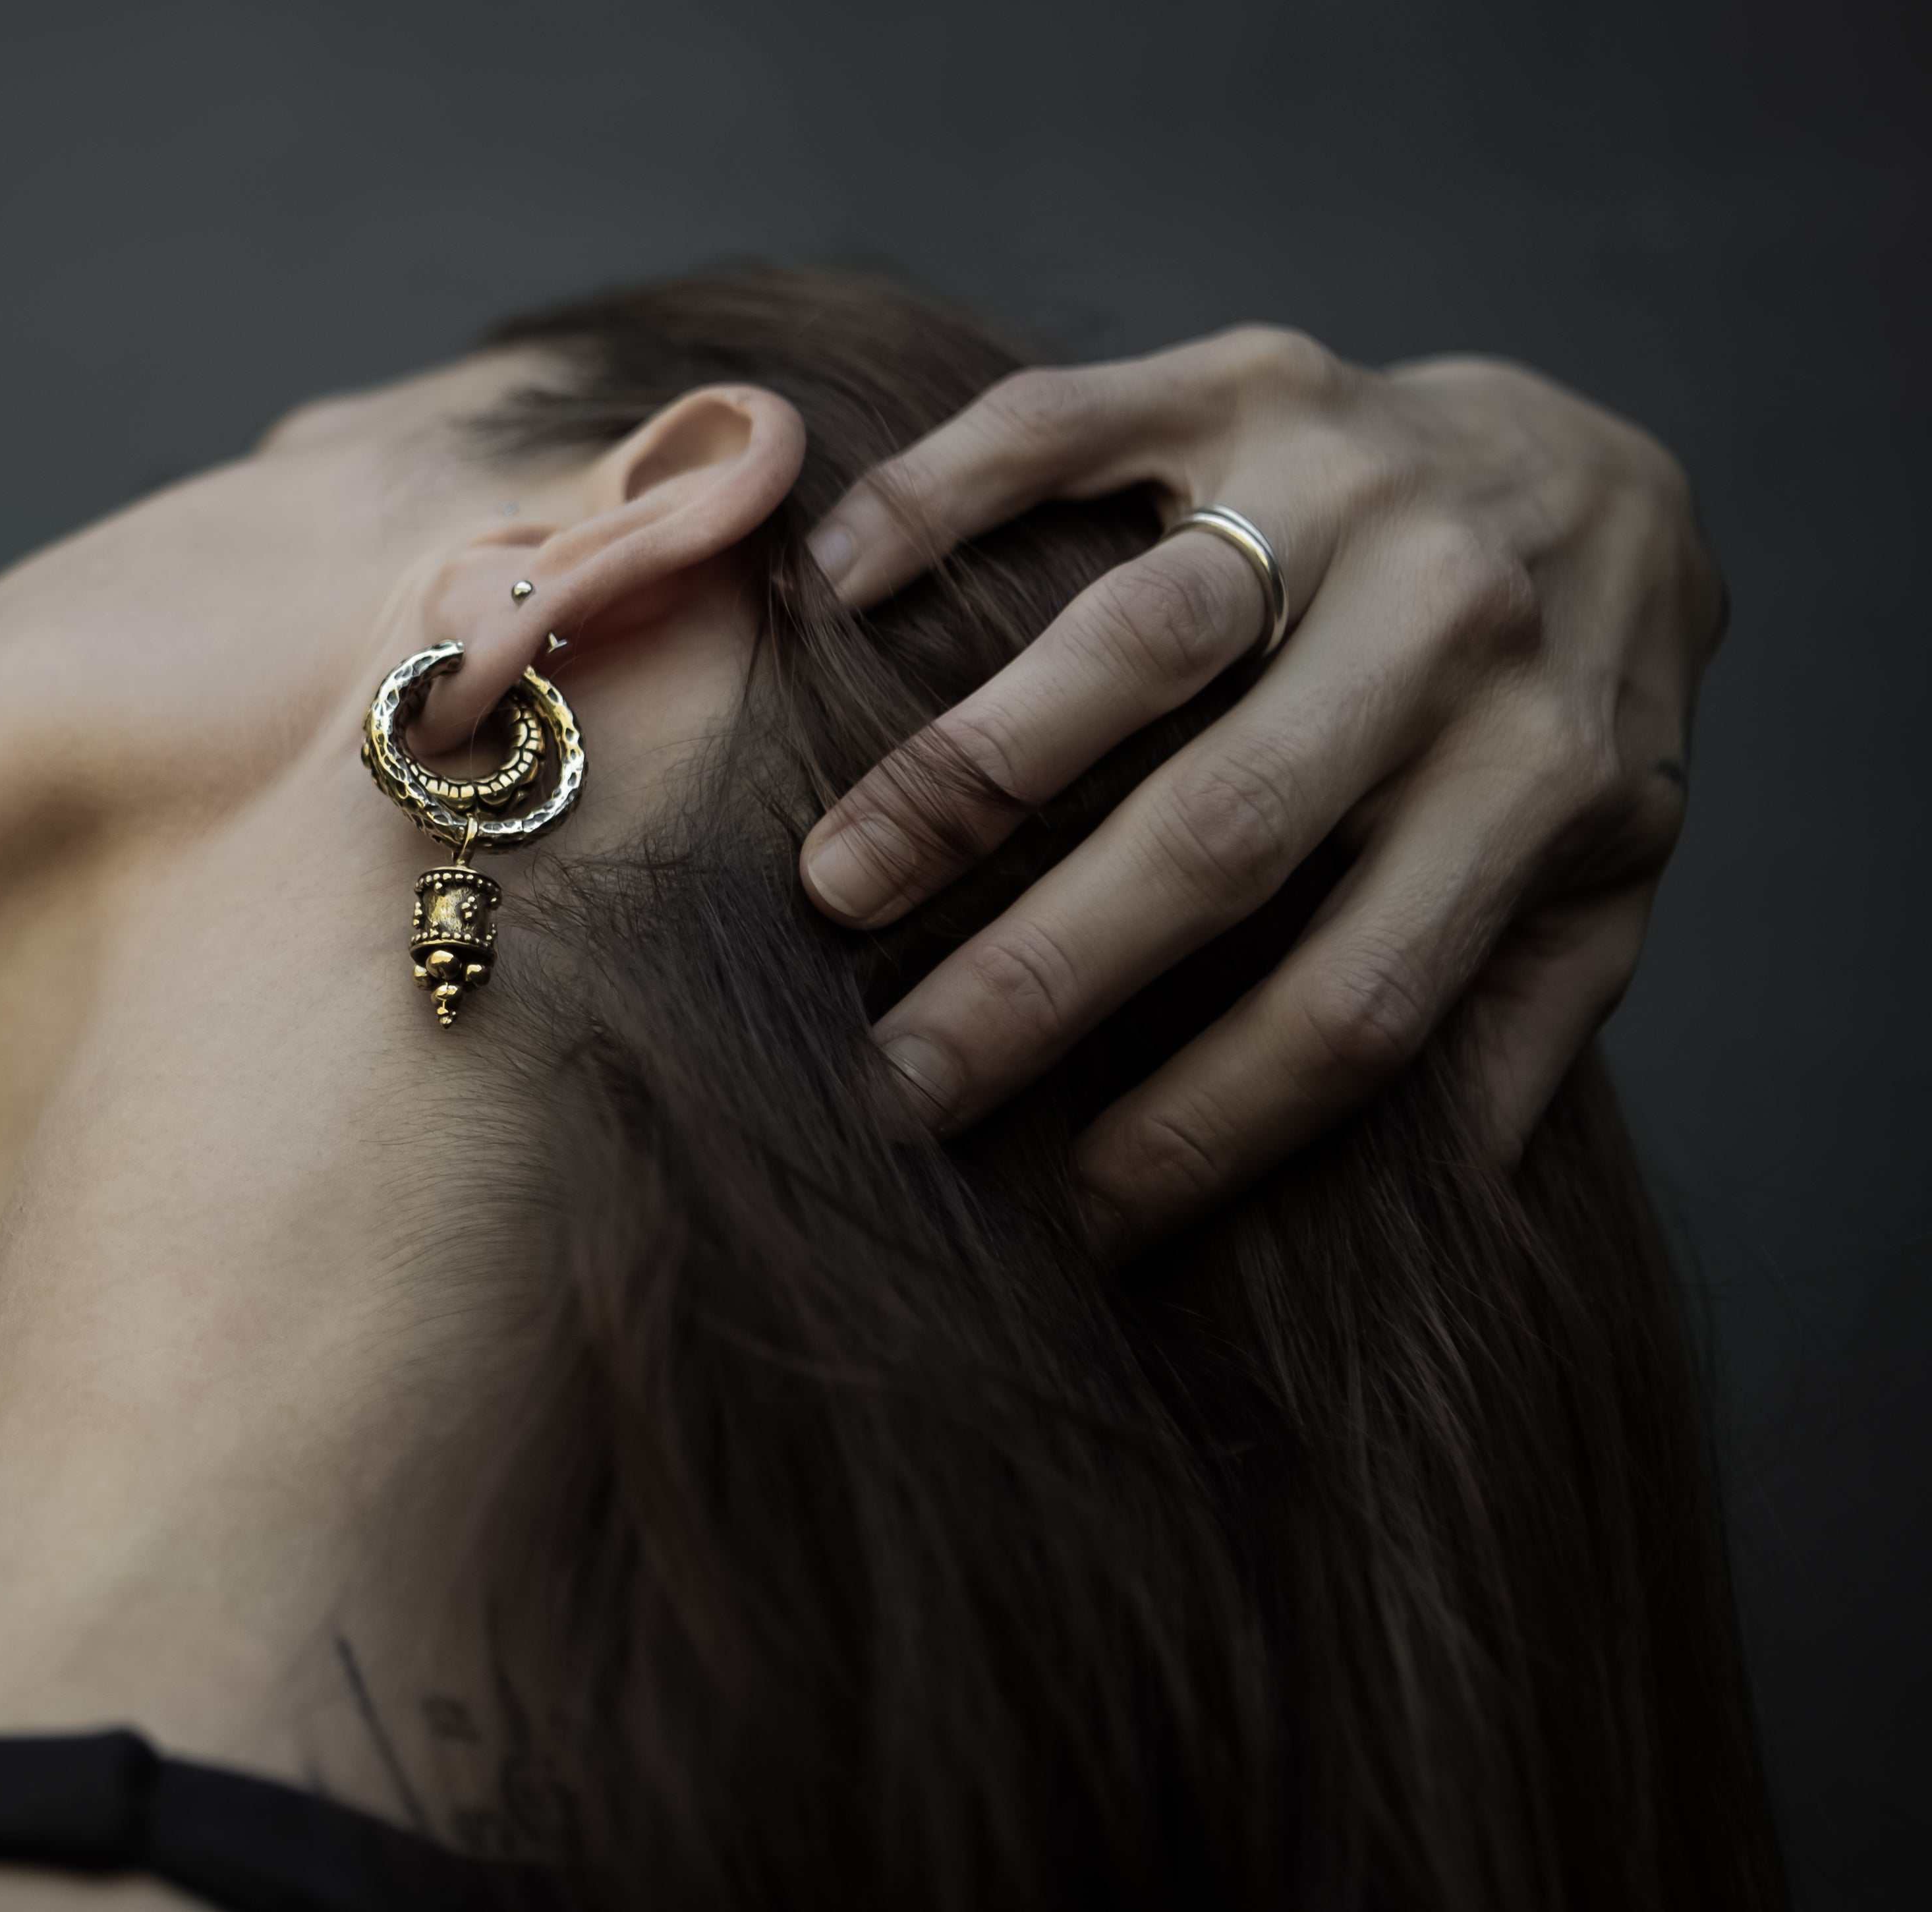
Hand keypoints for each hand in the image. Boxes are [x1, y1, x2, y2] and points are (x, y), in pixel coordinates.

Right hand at [799, 326, 1718, 1253]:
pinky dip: (931, 503)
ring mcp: (1347, 483)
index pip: (1351, 1001)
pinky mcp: (1248, 376)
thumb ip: (1514, 1029)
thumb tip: (1404, 1223)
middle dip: (1039, 977)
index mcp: (1534, 788)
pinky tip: (832, 598)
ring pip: (1138, 636)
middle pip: (1223, 833)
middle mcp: (1453, 628)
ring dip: (967, 770)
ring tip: (835, 884)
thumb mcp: (1596, 887)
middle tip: (893, 1084)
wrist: (1610, 474)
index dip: (1204, 1127)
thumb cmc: (1559, 721)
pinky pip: (1061, 428)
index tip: (1070, 1216)